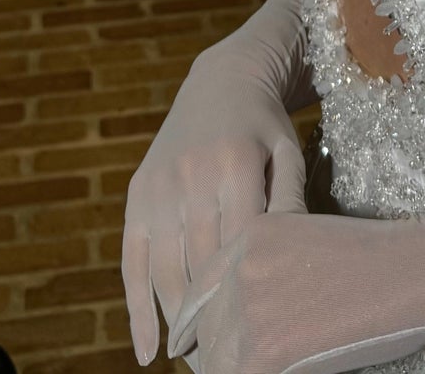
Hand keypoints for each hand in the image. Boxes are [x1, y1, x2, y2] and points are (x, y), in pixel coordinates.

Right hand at [122, 46, 308, 365]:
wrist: (223, 78)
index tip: (257, 342)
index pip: (240, 249)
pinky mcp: (137, 195)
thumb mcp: (287, 152)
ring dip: (177, 324)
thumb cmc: (265, 126)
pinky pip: (130, 263)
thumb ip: (290, 201)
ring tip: (197, 362)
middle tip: (229, 365)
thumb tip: (294, 260)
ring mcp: (159, 188)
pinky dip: (136, 310)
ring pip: (164, 273)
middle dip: (213, 321)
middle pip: (200, 268)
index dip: (245, 298)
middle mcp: (192, 179)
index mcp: (235, 167)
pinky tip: (148, 351)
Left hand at [167, 211, 424, 373]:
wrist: (414, 270)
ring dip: (230, 366)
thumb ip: (268, 262)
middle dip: (212, 349)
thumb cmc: (376, 256)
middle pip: (204, 326)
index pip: (200, 289)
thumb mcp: (306, 237)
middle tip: (225, 362)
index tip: (196, 340)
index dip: (198, 321)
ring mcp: (250, 309)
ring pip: (216, 358)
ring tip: (250, 368)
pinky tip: (283, 368)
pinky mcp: (265, 351)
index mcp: (250, 234)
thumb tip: (245, 305)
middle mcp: (241, 267)